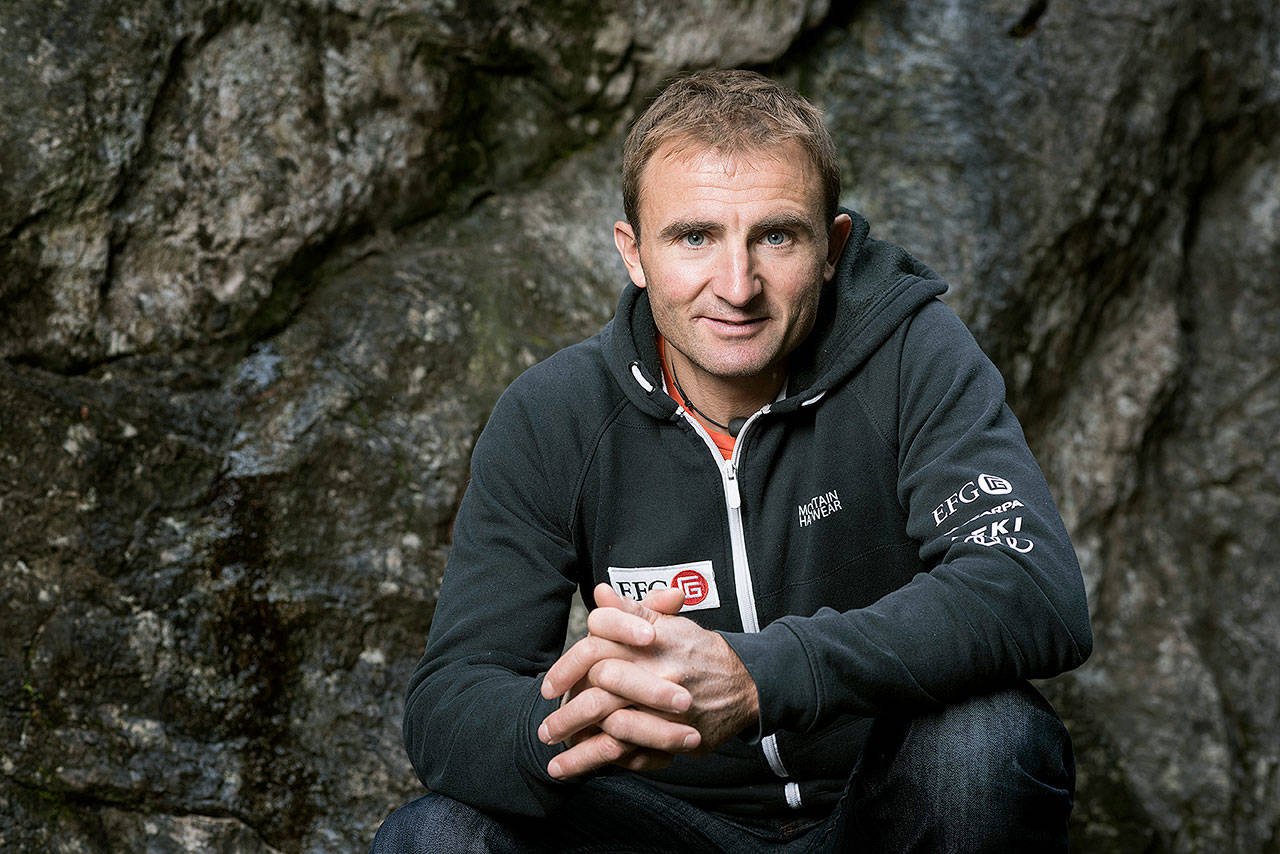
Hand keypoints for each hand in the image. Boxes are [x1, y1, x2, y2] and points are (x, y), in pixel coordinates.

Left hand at [539, 583, 759, 778]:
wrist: (749, 683)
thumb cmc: (701, 651)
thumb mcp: (670, 623)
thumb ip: (632, 611)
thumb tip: (599, 593)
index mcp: (651, 642)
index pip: (596, 648)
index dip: (567, 668)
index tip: (549, 688)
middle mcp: (657, 674)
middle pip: (599, 693)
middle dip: (567, 714)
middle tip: (545, 727)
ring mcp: (667, 710)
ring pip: (614, 730)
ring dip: (580, 749)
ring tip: (554, 760)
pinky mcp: (677, 738)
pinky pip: (635, 755)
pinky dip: (607, 764)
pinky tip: (583, 771)